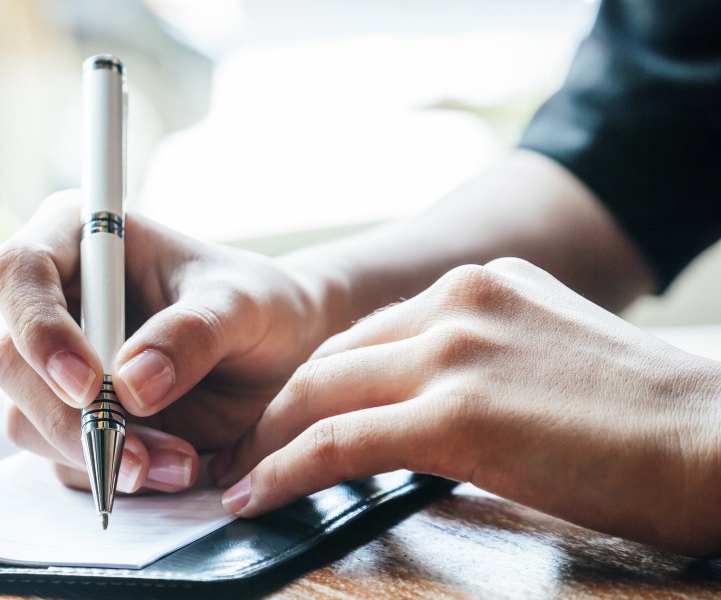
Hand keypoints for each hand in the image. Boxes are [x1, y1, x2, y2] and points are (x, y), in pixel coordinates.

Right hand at [0, 191, 342, 493]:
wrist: (277, 357)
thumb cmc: (256, 305)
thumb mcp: (243, 306)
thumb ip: (192, 333)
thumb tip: (131, 385)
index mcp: (78, 238)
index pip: (18, 272)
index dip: (39, 329)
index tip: (87, 383)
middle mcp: (51, 299)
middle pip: (8, 358)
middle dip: (68, 415)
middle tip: (134, 454)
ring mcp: (50, 364)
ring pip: (26, 418)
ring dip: (96, 454)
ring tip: (179, 463)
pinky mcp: (66, 417)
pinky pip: (61, 457)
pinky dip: (111, 473)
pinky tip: (170, 468)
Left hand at [212, 257, 720, 554]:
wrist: (718, 439)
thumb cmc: (647, 420)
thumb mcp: (550, 356)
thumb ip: (484, 359)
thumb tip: (428, 406)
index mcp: (481, 284)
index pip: (369, 332)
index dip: (318, 379)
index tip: (287, 415)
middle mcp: (457, 302)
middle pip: (331, 357)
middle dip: (278, 408)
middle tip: (242, 450)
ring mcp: (452, 352)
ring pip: (320, 394)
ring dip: (267, 443)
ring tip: (237, 479)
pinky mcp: (452, 414)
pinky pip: (337, 442)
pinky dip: (284, 472)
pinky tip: (257, 497)